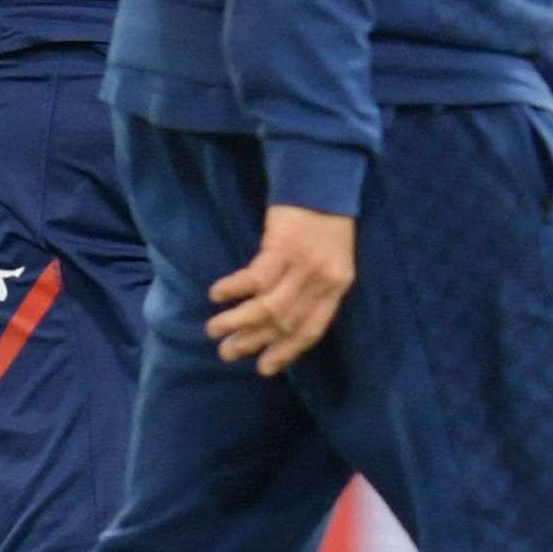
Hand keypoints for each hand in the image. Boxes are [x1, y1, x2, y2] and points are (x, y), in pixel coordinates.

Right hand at [209, 207, 356, 373]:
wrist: (323, 183)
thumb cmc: (324, 222)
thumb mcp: (331, 259)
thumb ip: (313, 288)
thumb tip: (280, 319)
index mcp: (338, 286)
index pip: (313, 329)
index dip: (287, 352)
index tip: (264, 368)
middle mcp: (324, 281)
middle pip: (286, 323)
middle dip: (254, 342)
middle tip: (228, 353)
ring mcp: (304, 265)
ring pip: (268, 307)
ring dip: (237, 322)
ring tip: (214, 329)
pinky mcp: (283, 247)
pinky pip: (254, 279)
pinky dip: (233, 289)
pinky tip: (217, 293)